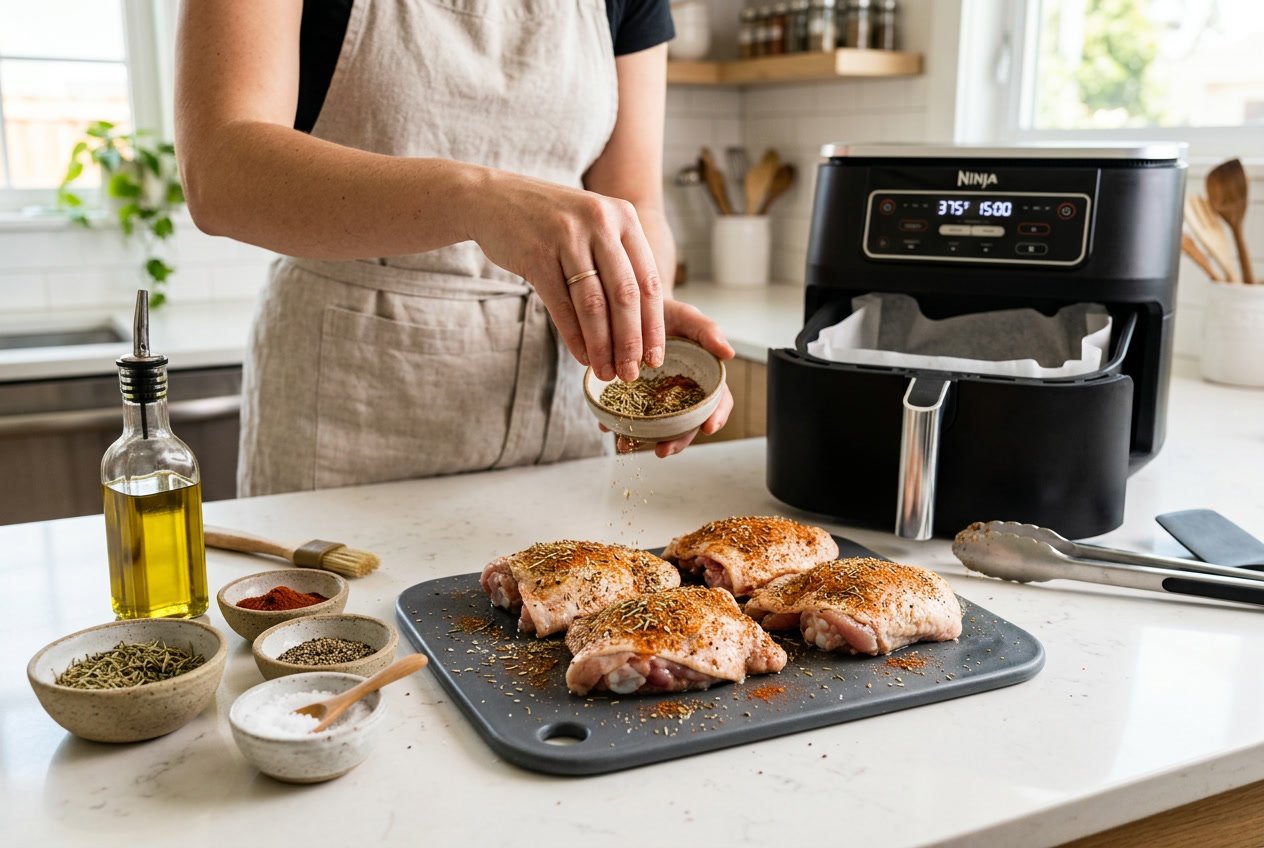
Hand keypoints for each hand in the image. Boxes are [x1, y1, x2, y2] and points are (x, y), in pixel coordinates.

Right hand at [468, 170, 664, 382]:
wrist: (494, 198)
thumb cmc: (551, 222)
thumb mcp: (594, 226)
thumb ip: (620, 261)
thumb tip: (642, 324)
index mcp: (624, 217)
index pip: (648, 280)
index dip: (654, 325)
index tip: (655, 357)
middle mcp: (600, 223)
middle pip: (625, 296)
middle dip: (631, 342)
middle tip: (632, 373)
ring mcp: (567, 237)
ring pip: (594, 305)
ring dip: (602, 346)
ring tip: (606, 372)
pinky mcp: (537, 255)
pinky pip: (562, 306)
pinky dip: (575, 337)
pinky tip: (582, 356)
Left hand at [613, 299, 735, 457]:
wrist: (635, 308)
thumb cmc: (668, 314)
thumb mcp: (688, 317)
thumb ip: (709, 332)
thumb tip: (730, 353)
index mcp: (703, 378)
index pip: (717, 402)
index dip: (716, 416)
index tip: (708, 428)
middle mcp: (681, 394)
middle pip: (685, 424)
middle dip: (676, 441)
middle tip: (662, 450)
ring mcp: (656, 399)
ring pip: (655, 426)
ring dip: (643, 440)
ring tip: (627, 446)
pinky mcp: (632, 397)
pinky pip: (627, 415)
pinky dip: (616, 423)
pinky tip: (606, 426)